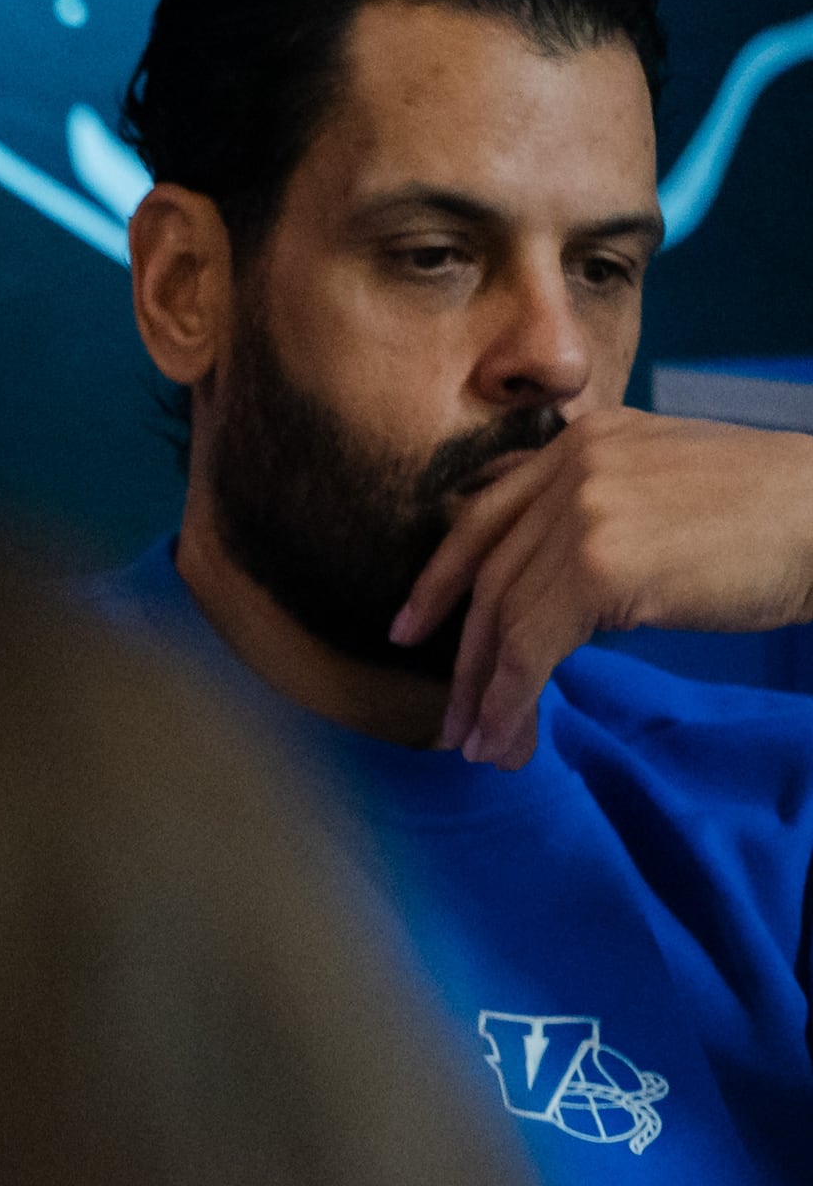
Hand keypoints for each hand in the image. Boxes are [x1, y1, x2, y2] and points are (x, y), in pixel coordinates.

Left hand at [398, 403, 812, 765]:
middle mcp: (573, 465)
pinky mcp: (601, 564)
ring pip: (505, 617)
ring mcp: (583, 511)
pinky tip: (508, 737)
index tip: (409, 628)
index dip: (440, 579)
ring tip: (481, 745)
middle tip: (451, 716)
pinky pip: (533, 646)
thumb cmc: (776, 520)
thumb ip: (604, 507)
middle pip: (489, 573)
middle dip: (465, 655)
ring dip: (487, 693)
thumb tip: (554, 578)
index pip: (485, 516)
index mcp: (586, 440)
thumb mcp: (671, 486)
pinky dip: (513, 699)